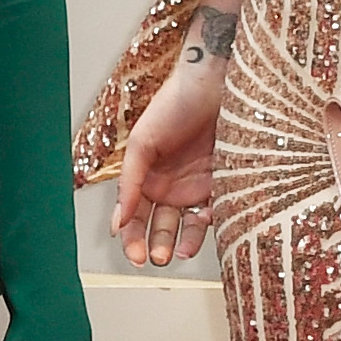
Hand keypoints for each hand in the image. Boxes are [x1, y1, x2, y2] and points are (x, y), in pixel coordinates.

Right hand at [113, 47, 229, 267]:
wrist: (217, 84)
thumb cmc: (174, 104)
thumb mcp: (142, 143)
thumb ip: (129, 182)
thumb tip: (119, 220)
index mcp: (145, 177)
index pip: (133, 215)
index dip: (131, 236)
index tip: (134, 253)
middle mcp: (169, 185)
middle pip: (157, 225)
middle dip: (154, 244)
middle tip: (154, 257)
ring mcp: (195, 186)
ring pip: (185, 225)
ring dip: (178, 242)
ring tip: (175, 253)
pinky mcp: (222, 184)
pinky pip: (213, 213)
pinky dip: (206, 227)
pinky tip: (199, 233)